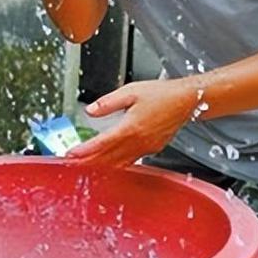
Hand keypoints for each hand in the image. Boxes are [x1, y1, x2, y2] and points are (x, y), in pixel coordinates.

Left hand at [66, 78, 200, 166]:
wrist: (186, 100)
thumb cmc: (161, 94)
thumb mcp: (130, 91)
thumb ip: (108, 102)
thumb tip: (90, 111)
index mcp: (130, 127)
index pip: (102, 143)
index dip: (85, 151)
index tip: (71, 155)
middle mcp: (138, 141)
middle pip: (108, 157)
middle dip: (88, 162)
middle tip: (71, 165)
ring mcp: (146, 148)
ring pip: (119, 163)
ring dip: (101, 166)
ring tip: (85, 166)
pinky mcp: (152, 149)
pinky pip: (130, 161)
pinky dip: (116, 165)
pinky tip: (109, 165)